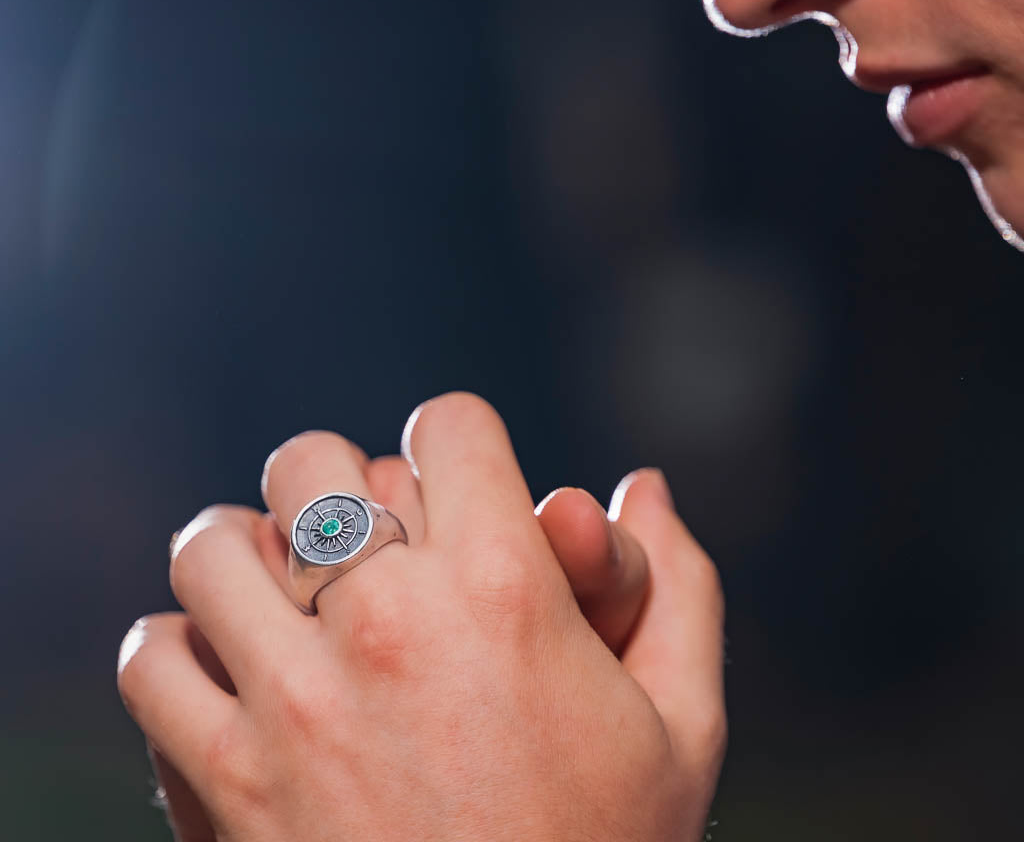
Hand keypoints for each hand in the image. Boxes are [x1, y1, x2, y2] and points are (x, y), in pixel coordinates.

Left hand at [118, 393, 725, 840]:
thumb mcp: (683, 728)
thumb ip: (680, 586)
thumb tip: (645, 485)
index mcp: (506, 592)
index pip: (449, 424)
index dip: (459, 442)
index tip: (458, 486)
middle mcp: (389, 624)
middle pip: (314, 461)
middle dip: (345, 481)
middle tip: (368, 536)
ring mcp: (291, 705)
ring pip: (215, 545)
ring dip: (250, 552)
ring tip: (287, 591)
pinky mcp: (221, 785)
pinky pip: (155, 659)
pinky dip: (184, 649)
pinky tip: (234, 673)